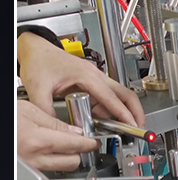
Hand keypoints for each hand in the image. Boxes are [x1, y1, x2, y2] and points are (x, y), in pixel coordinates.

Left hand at [17, 31, 145, 127]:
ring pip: (118, 96)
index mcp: (86, 76)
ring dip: (120, 112)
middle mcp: (95, 75)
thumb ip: (47, 113)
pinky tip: (101, 119)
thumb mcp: (38, 90)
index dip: (124, 113)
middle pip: (125, 93)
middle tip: (138, 127)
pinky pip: (106, 98)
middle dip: (135, 111)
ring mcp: (95, 78)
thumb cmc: (39, 61)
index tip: (133, 125)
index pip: (111, 97)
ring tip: (119, 128)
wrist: (36, 49)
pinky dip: (108, 110)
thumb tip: (59, 130)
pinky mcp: (91, 82)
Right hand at [17, 101, 100, 172]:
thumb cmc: (5, 119)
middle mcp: (35, 158)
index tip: (93, 141)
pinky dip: (53, 162)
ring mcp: (31, 168)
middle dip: (79, 151)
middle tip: (80, 141)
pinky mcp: (29, 171)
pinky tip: (49, 150)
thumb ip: (54, 122)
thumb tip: (75, 131)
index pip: (75, 145)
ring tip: (62, 144)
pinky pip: (48, 170)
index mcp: (37, 140)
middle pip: (73, 162)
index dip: (89, 142)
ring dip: (67, 157)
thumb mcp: (28, 110)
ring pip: (62, 168)